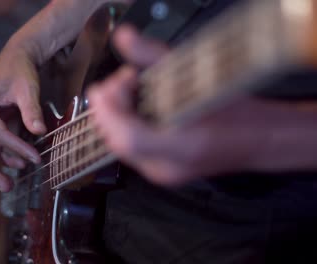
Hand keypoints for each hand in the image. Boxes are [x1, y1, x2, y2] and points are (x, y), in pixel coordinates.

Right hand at [0, 44, 45, 191]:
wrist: (17, 57)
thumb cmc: (19, 70)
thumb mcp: (27, 88)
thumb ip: (32, 110)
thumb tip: (39, 132)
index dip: (16, 148)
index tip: (35, 158)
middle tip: (8, 187)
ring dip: (0, 164)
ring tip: (17, 176)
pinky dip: (6, 154)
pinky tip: (19, 161)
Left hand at [88, 25, 316, 185]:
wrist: (259, 140)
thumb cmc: (236, 111)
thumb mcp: (195, 76)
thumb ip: (153, 56)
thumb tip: (124, 37)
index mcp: (184, 147)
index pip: (130, 138)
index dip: (110, 112)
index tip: (104, 87)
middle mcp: (168, 167)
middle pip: (119, 142)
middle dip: (109, 109)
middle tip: (121, 80)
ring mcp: (162, 173)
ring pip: (120, 146)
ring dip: (115, 116)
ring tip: (128, 89)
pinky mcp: (160, 170)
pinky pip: (129, 149)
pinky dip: (124, 125)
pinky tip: (132, 106)